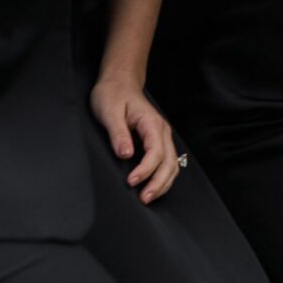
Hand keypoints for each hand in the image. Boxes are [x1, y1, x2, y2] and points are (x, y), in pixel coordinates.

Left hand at [87, 74, 181, 202]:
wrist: (120, 83)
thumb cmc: (113, 95)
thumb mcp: (109, 112)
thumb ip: (118, 134)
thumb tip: (126, 155)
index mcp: (151, 123)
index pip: (156, 151)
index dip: (145, 169)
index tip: (131, 182)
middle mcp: (161, 131)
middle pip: (169, 161)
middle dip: (159, 182)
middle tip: (143, 199)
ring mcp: (161, 136)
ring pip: (172, 164)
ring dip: (163, 182)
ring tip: (148, 197)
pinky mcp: (157, 141)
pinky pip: (167, 161)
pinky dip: (163, 176)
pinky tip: (153, 186)